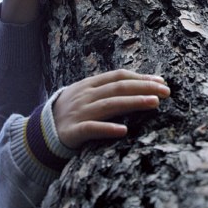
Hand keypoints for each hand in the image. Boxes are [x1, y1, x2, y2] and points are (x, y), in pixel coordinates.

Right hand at [53, 69, 170, 148]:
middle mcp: (86, 95)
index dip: (140, 77)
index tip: (161, 81)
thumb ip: (108, 89)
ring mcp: (80, 112)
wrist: (41, 131)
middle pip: (118, 88)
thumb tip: (140, 85)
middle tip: (166, 91)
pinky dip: (108, 129)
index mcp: (90, 84)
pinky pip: (92, 129)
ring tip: (154, 103)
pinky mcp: (74, 131)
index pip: (118, 76)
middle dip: (144, 87)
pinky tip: (124, 131)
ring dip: (133, 103)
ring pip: (110, 105)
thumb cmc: (72, 111)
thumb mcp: (87, 94)